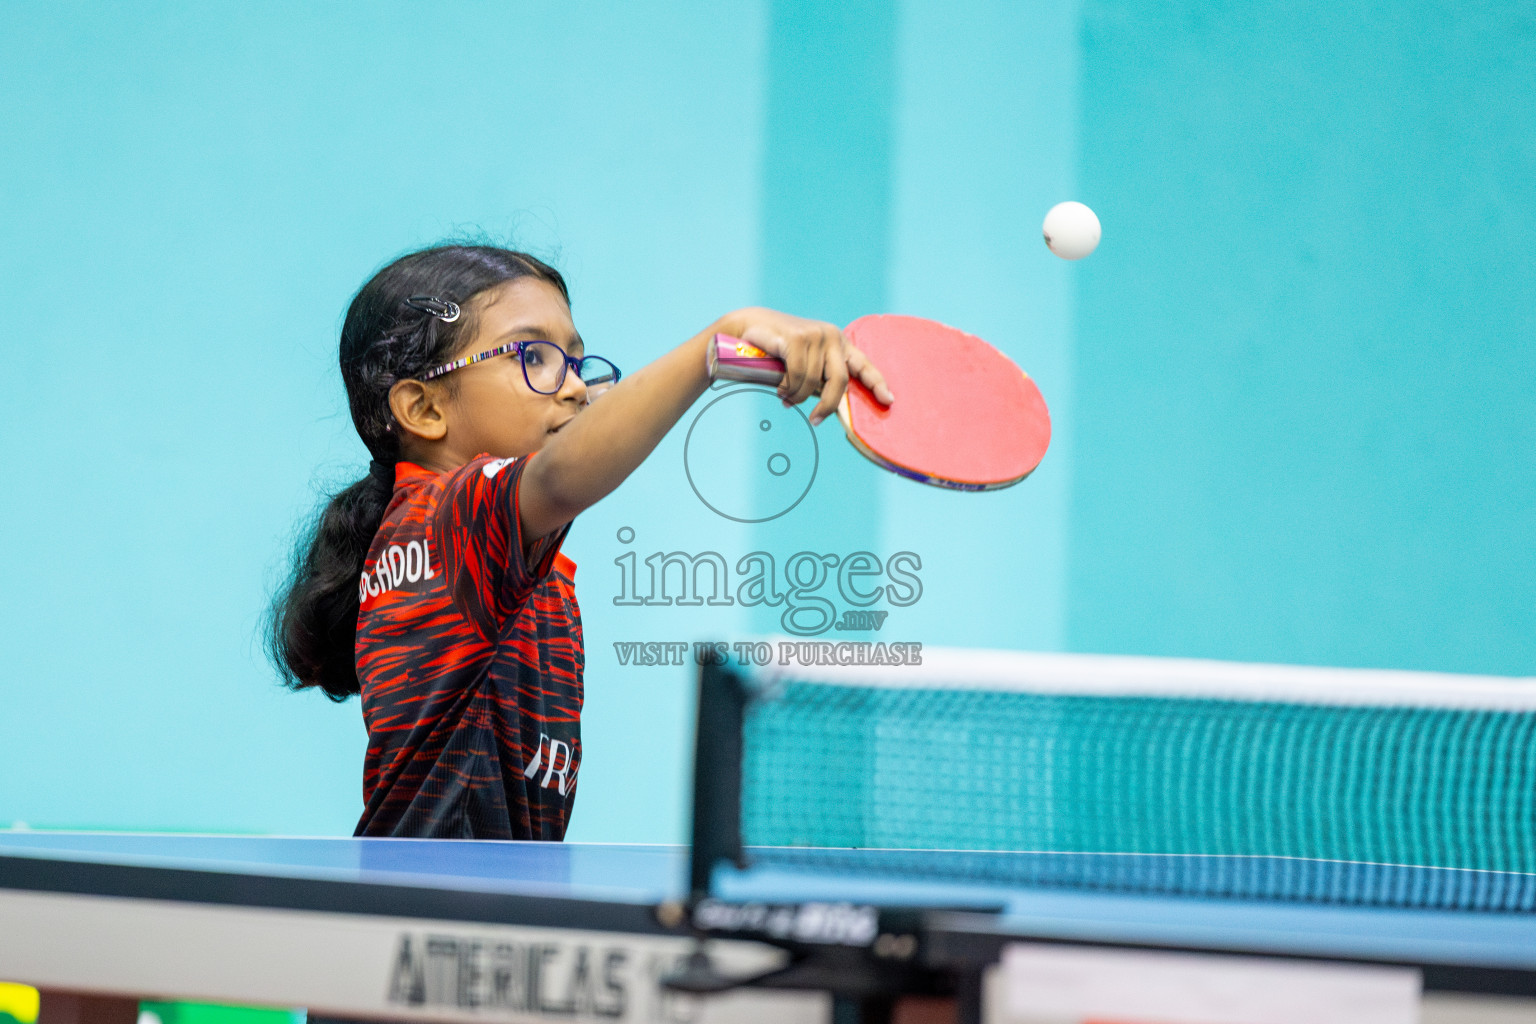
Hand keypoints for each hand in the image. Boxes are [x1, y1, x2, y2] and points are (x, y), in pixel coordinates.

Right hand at [720, 308, 894, 425]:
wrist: (750, 327)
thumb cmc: (779, 351)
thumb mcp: (806, 365)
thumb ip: (821, 380)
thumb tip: (835, 406)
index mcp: (838, 343)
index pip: (863, 365)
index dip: (877, 383)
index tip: (889, 400)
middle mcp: (831, 336)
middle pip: (839, 381)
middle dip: (827, 405)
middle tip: (815, 421)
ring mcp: (815, 335)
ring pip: (813, 382)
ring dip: (797, 396)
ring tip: (785, 397)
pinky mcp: (798, 337)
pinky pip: (798, 375)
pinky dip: (788, 388)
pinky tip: (781, 390)